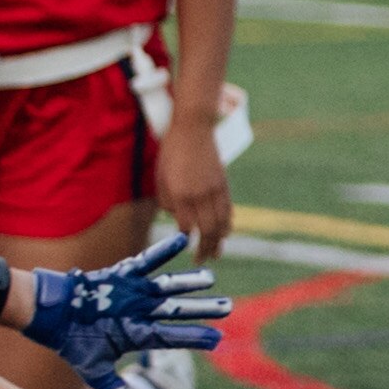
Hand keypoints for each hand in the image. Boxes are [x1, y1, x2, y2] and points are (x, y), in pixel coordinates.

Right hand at [27, 228, 229, 388]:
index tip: (218, 339)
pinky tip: (182, 241)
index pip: (172, 336)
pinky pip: (145, 260)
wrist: (50, 316)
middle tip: (229, 307)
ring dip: (188, 282)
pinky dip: (163, 251)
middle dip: (202, 309)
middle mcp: (140, 312)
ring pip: (166, 286)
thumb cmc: (73, 344)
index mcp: (137, 334)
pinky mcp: (120, 275)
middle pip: (176, 310)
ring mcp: (132, 293)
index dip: (194, 337)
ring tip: (210, 277)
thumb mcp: (97, 374)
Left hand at [158, 129, 233, 259]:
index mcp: (180, 193)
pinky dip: (227, 225)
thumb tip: (177, 218)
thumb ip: (167, 201)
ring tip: (215, 254)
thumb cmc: (172, 151)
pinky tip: (224, 234)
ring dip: (218, 242)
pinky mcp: (224, 184)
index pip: (185, 226)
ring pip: (221, 223)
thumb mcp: (160, 176)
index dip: (184, 239)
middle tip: (200, 261)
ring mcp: (214, 190)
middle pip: (206, 230)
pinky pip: (228, 211)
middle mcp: (199, 195)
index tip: (182, 246)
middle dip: (204, 249)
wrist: (194, 127)